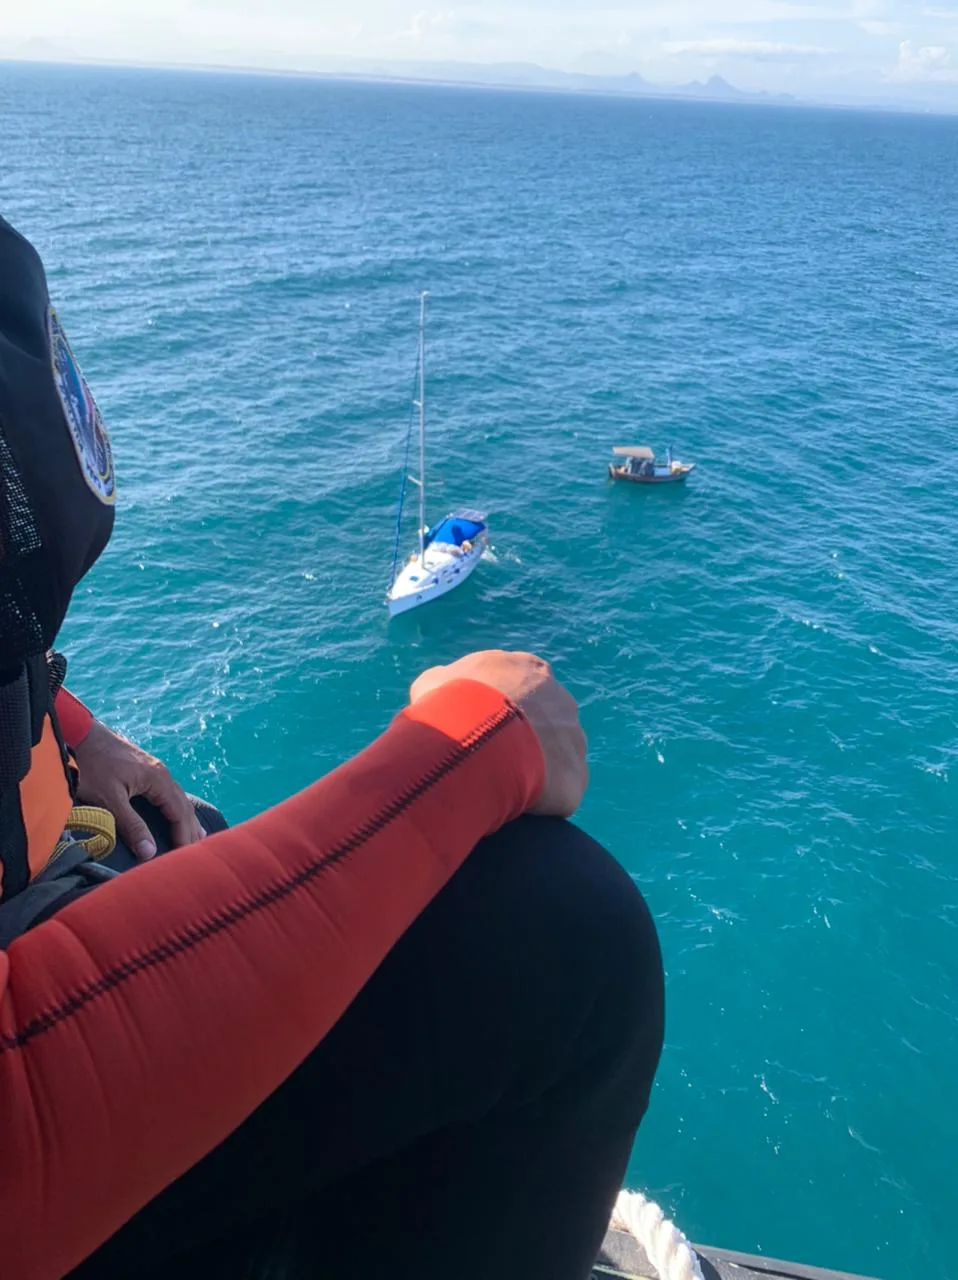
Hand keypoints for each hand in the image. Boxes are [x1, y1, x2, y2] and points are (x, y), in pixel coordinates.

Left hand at [72, 720, 204, 859]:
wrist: (79, 733)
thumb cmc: (93, 765)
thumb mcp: (110, 799)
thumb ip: (131, 825)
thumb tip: (150, 853)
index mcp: (158, 780)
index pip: (179, 813)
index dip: (184, 835)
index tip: (185, 856)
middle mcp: (161, 773)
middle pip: (183, 805)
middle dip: (190, 828)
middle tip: (194, 851)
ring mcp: (154, 768)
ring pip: (177, 797)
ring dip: (185, 817)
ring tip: (195, 835)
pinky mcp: (144, 768)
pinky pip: (168, 791)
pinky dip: (175, 807)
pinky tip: (174, 812)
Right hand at [410, 650, 587, 816]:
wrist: (477, 740)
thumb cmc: (452, 704)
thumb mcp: (434, 683)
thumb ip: (446, 682)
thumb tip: (443, 687)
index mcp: (530, 670)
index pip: (521, 689)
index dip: (499, 711)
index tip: (480, 728)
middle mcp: (561, 699)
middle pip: (543, 723)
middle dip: (521, 740)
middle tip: (490, 759)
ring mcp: (574, 738)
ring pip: (555, 758)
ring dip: (535, 770)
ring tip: (501, 785)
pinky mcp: (577, 776)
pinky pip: (561, 792)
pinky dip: (542, 801)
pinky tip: (516, 806)